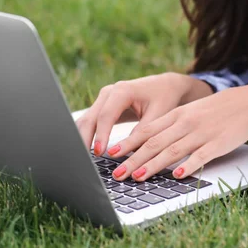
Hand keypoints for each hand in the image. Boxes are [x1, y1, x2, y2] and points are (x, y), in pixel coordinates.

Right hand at [76, 73, 211, 155]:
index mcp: (123, 91)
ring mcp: (103, 99)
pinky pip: (90, 122)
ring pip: (86, 120)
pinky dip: (87, 136)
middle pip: (90, 118)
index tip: (100, 153)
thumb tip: (128, 154)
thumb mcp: (158, 115)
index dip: (101, 135)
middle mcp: (109, 92)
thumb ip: (143, 132)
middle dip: (85, 140)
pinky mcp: (103, 106)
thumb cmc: (164, 98)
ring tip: (83, 160)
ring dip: (82, 139)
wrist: (165, 86)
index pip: (106, 115)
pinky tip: (87, 152)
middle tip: (85, 161)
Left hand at [107, 84, 247, 181]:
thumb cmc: (214, 111)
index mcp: (176, 115)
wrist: (247, 104)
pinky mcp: (217, 144)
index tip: (112, 154)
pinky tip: (177, 175)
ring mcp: (201, 134)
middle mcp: (185, 124)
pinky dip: (188, 166)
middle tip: (117, 173)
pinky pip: (200, 156)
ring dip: (153, 165)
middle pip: (154, 143)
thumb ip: (169, 126)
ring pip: (172, 151)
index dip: (128, 143)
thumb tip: (144, 141)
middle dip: (133, 160)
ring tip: (137, 177)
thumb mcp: (188, 113)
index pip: (147, 131)